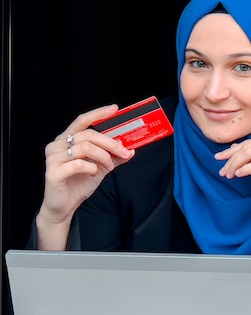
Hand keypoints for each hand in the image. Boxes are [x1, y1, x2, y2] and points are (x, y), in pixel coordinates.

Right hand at [36, 104, 134, 248]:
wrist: (64, 206)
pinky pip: (78, 164)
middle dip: (110, 143)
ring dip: (103, 156)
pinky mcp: (53, 172)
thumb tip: (132, 148)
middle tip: (124, 152)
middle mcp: (57, 145)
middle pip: (88, 134)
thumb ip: (114, 156)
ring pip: (85, 147)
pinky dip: (92, 167)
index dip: (98, 113)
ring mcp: (53, 158)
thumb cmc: (79, 182)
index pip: (82, 120)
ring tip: (108, 167)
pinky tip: (94, 172)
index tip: (115, 109)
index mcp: (67, 139)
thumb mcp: (101, 167)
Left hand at [215, 134, 250, 232]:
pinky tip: (239, 174)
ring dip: (235, 164)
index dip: (231, 150)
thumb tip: (234, 150)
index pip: (249, 142)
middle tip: (222, 171)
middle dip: (231, 158)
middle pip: (248, 146)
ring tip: (228, 175)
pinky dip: (246, 169)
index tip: (219, 158)